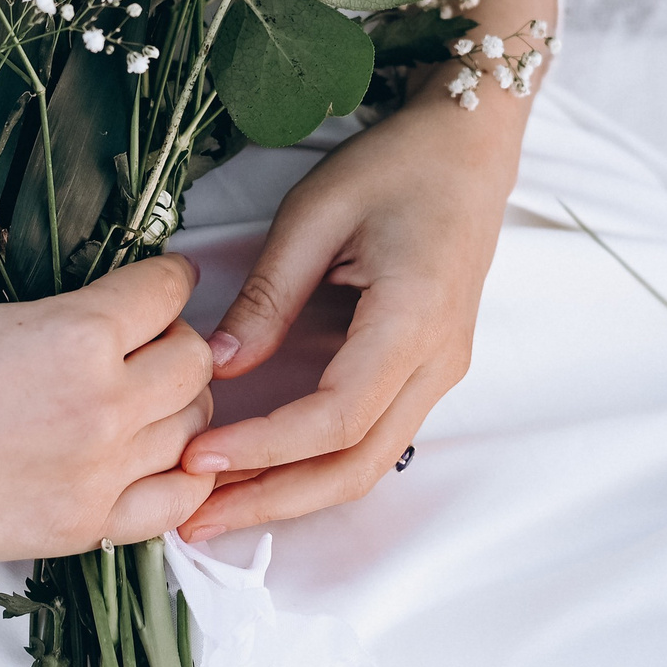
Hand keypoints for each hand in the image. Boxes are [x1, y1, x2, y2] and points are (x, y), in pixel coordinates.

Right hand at [0, 253, 219, 564]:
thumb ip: (66, 322)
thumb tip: (112, 323)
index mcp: (76, 336)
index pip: (165, 294)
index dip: (168, 280)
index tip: (164, 282)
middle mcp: (103, 406)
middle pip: (193, 363)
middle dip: (176, 341)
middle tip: (150, 340)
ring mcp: (99, 475)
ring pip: (192, 428)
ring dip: (177, 405)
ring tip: (145, 397)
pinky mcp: (84, 528)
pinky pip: (172, 502)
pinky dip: (179, 475)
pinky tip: (160, 458)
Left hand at [174, 0, 546, 541]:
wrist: (472, 144)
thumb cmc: (398, 163)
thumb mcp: (317, 213)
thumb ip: (269, 295)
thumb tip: (218, 365)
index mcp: (415, 320)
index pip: (337, 417)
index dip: (265, 449)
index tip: (198, 459)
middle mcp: (438, 362)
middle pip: (356, 467)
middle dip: (273, 501)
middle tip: (194, 521)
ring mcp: (438, 372)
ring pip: (366, 464)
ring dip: (291, 493)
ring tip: (215, 508)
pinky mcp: (425, 369)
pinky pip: (371, 437)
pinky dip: (313, 463)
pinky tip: (259, 468)